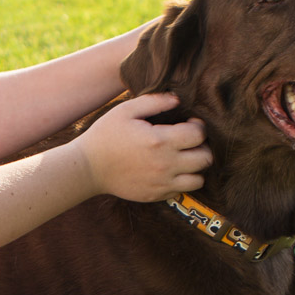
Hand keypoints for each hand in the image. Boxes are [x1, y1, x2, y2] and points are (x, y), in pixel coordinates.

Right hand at [73, 93, 209, 201]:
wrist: (88, 168)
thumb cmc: (106, 135)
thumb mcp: (126, 110)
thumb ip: (154, 101)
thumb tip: (177, 98)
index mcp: (160, 141)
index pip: (199, 134)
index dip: (199, 125)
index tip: (190, 122)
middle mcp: (166, 165)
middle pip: (205, 158)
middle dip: (203, 146)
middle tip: (191, 140)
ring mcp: (162, 183)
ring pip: (199, 180)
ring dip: (196, 167)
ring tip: (184, 157)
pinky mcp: (156, 195)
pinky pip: (182, 191)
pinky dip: (182, 181)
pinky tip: (169, 170)